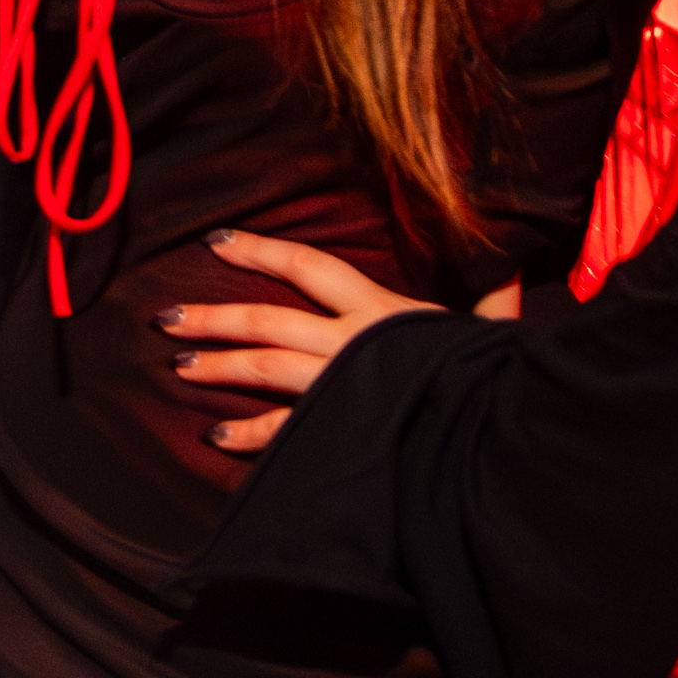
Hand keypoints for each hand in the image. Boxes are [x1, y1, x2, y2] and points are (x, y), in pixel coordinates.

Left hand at [162, 229, 521, 456]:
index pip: (309, 267)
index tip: (218, 242)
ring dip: (218, 365)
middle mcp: (351, 343)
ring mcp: (339, 387)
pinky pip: (282, 431)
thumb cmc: (492, 375)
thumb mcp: (492, 330)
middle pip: (268, 319)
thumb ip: (494, 300)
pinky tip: (216, 435)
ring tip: (180, 365)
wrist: (499, 428)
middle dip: (214, 316)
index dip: (260, 251)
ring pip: (264, 368)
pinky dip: (247, 434)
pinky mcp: (338, 430)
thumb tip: (510, 266)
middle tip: (166, 316)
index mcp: (383, 312)